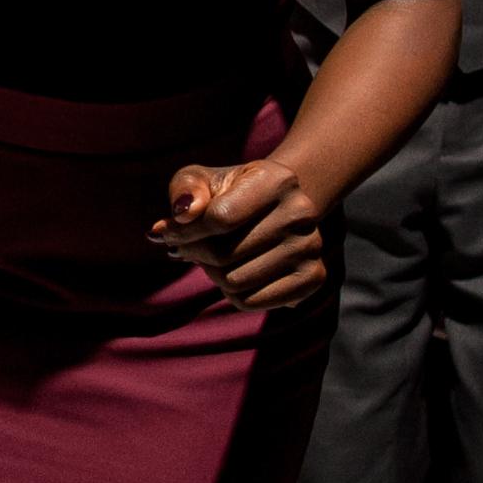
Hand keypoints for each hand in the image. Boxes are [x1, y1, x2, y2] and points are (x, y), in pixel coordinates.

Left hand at [152, 154, 326, 309]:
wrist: (273, 208)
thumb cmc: (228, 194)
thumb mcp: (201, 180)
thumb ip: (186, 190)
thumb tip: (182, 214)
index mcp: (278, 180)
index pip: (219, 218)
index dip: (183, 232)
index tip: (169, 232)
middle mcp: (301, 213)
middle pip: (224, 254)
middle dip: (196, 253)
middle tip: (192, 247)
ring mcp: (311, 247)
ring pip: (235, 282)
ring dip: (213, 273)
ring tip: (217, 257)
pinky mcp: (313, 277)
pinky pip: (251, 302)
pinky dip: (233, 293)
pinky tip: (236, 272)